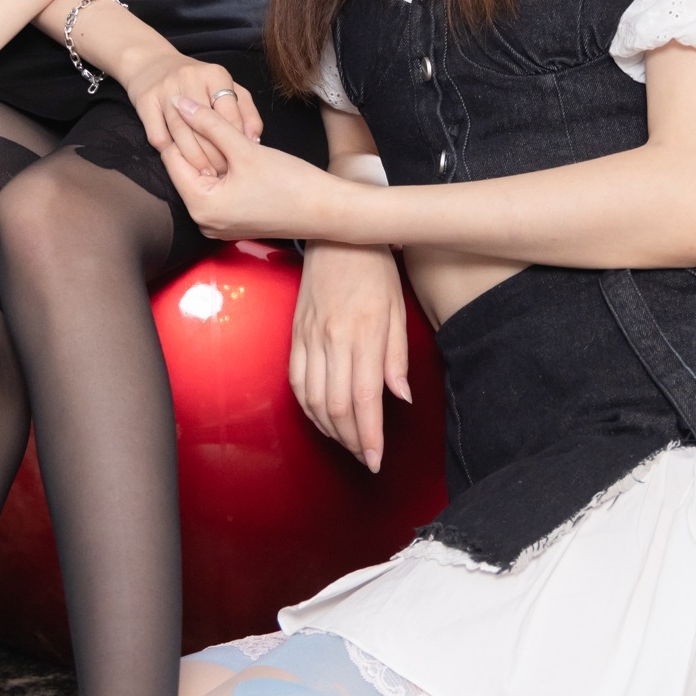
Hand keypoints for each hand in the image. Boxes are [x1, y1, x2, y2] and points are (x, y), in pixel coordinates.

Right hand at [119, 48, 262, 172]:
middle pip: (205, 126)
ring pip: (181, 133)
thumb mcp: (226, 89)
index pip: (229, 115)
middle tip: (222, 173)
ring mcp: (165, 89)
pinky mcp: (145, 100)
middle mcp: (190, 77)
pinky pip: (158, 135)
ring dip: (194, 158)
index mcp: (215, 74)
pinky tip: (180, 163)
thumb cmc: (197, 82)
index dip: (235, 141)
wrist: (152, 63)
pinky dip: (170, 152)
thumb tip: (254, 140)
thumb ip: (246, 112)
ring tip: (204, 174)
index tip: (238, 160)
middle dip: (215, 154)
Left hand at [161, 98, 350, 243]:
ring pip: (203, 179)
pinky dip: (222, 171)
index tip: (184, 104)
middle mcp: (204, 222)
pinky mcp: (233, 223)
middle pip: (187, 170)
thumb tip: (181, 104)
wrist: (327, 211)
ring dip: (209, 154)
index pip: (173, 159)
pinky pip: (217, 191)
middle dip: (194, 141)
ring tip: (217, 127)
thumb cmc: (291, 184)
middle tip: (200, 111)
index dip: (179, 128)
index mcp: (201, 207)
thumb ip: (210, 124)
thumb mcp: (246, 149)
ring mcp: (218, 225)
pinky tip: (233, 151)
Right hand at [292, 243, 409, 471]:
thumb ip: (396, 357)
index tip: (376, 459)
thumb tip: (400, 398)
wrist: (337, 236)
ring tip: (349, 444)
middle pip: (337, 407)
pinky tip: (323, 419)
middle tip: (366, 458)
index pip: (364, 399)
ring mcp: (309, 338)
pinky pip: (296, 381)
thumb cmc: (374, 270)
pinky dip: (308, 408)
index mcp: (362, 333)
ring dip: (330, 430)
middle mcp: (332, 340)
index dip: (370, 436)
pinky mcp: (296, 335)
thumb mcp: (397, 309)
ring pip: (313, 399)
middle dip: (352, 441)